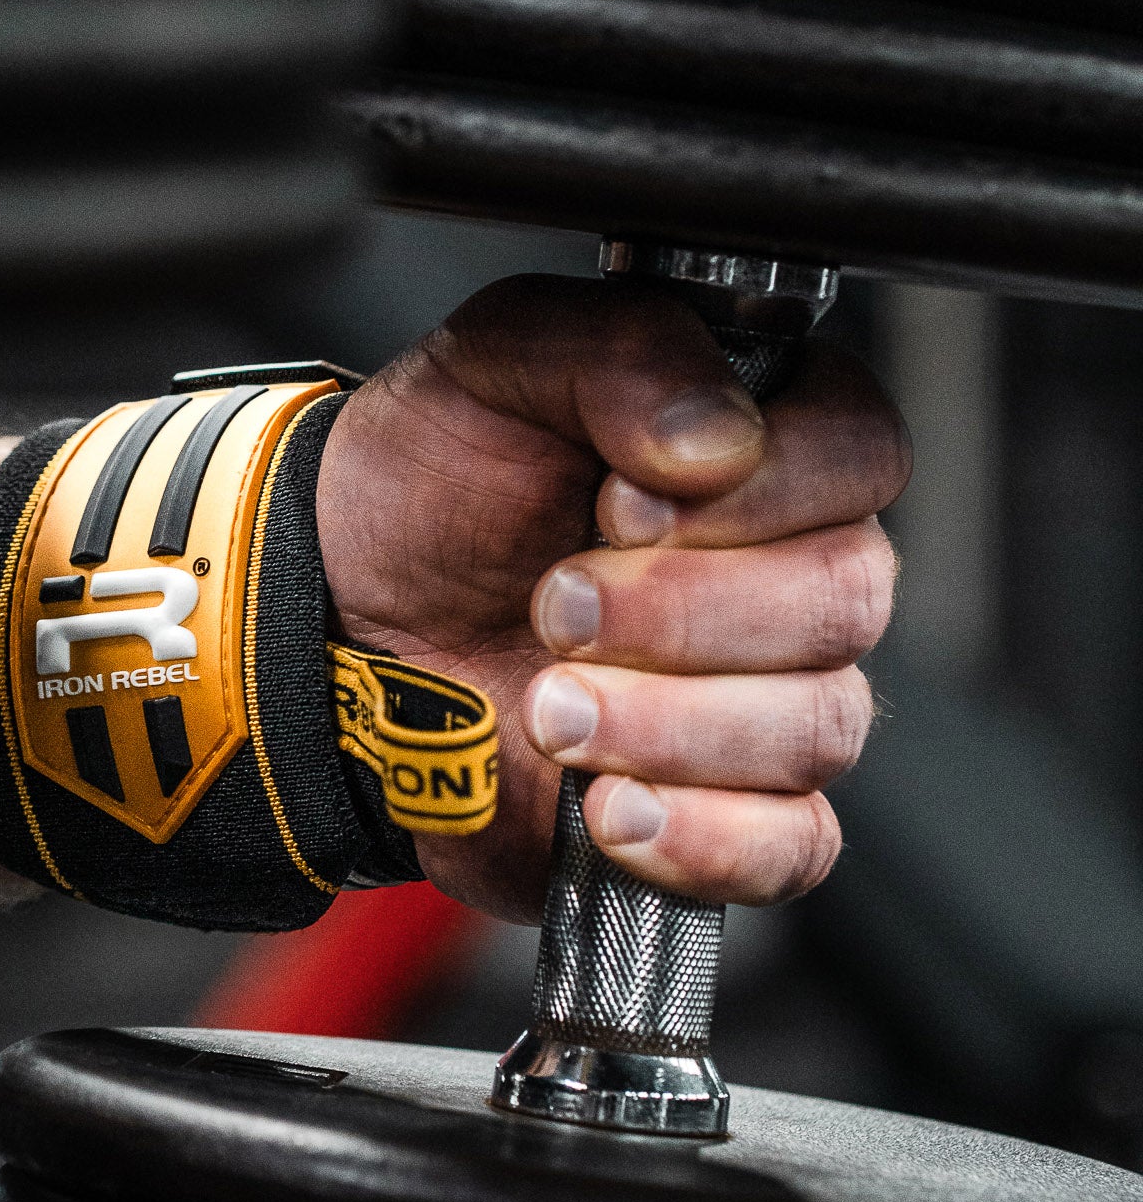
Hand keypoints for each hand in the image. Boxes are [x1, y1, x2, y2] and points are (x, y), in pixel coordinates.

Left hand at [317, 274, 908, 921]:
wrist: (341, 614)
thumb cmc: (431, 482)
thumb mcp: (492, 361)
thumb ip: (616, 353)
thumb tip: (722, 436)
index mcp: (762, 443)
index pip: (860, 454)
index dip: (760, 488)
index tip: (619, 501)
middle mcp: (788, 570)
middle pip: (841, 599)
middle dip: (680, 611)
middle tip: (551, 605)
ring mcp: (766, 698)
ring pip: (815, 727)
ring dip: (664, 724)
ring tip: (546, 706)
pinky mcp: (725, 812)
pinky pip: (788, 849)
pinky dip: (703, 838)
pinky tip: (609, 809)